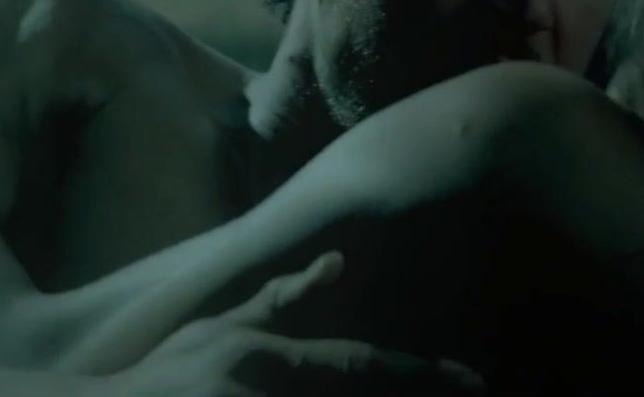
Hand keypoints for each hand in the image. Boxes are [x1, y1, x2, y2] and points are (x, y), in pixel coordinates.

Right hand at [105, 252, 484, 396]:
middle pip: (361, 395)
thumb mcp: (218, 330)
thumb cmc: (165, 377)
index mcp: (269, 360)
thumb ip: (282, 299)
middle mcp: (270, 391)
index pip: (361, 366)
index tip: (474, 383)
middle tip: (477, 394)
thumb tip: (339, 261)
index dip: (422, 376)